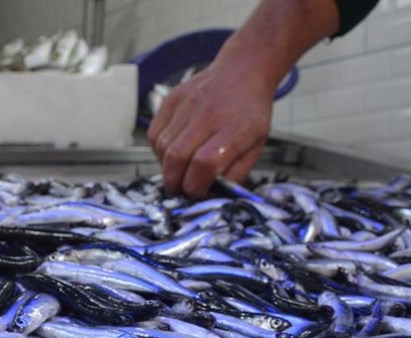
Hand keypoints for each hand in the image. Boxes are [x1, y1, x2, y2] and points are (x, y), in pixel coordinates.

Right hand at [147, 59, 275, 198]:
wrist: (243, 70)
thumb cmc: (250, 112)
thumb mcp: (256, 146)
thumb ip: (235, 173)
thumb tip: (211, 194)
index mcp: (234, 128)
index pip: (204, 164)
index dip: (196, 185)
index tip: (197, 193)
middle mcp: (208, 114)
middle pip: (177, 157)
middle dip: (174, 182)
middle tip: (180, 189)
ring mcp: (188, 104)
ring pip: (162, 147)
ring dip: (166, 166)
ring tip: (178, 169)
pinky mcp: (172, 98)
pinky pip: (154, 133)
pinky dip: (159, 149)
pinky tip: (172, 151)